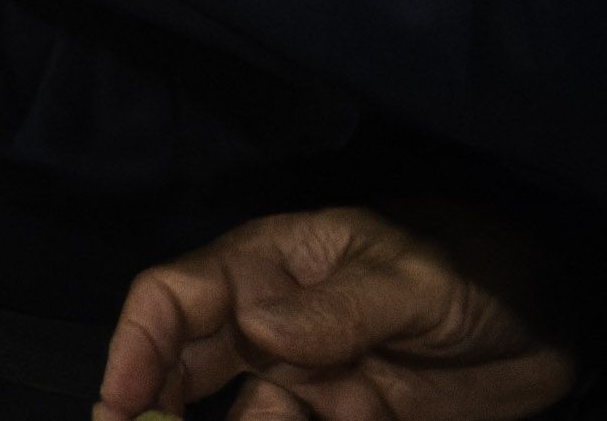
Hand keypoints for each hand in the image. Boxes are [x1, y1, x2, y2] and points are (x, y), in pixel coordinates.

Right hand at [97, 205, 574, 420]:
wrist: (552, 320)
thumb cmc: (475, 270)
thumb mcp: (416, 279)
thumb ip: (342, 306)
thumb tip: (259, 333)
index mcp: (269, 268)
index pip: (176, 297)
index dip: (136, 345)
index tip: (121, 402)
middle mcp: (271, 324)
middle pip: (184, 365)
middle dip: (149, 405)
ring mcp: (306, 377)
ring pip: (240, 415)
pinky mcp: (343, 419)